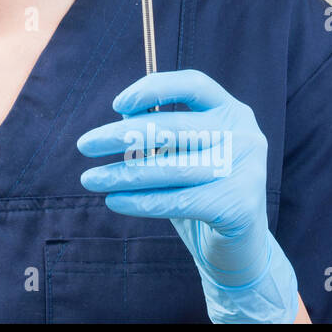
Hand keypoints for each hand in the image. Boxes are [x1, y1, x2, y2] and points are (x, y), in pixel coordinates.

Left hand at [75, 69, 299, 323]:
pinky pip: (178, 201)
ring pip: (171, 168)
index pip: (193, 84)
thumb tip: (122, 114)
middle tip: (84, 145)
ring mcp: (247, 170)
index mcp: (232, 111)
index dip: (154, 89)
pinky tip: (114, 201)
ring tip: (90, 179)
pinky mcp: (240, 206)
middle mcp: (245, 135)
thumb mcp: (183, 152)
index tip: (116, 104)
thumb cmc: (200, 189)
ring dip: (122, 174)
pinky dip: (141, 202)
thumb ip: (160, 129)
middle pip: (174, 127)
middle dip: (121, 136)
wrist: (239, 247)